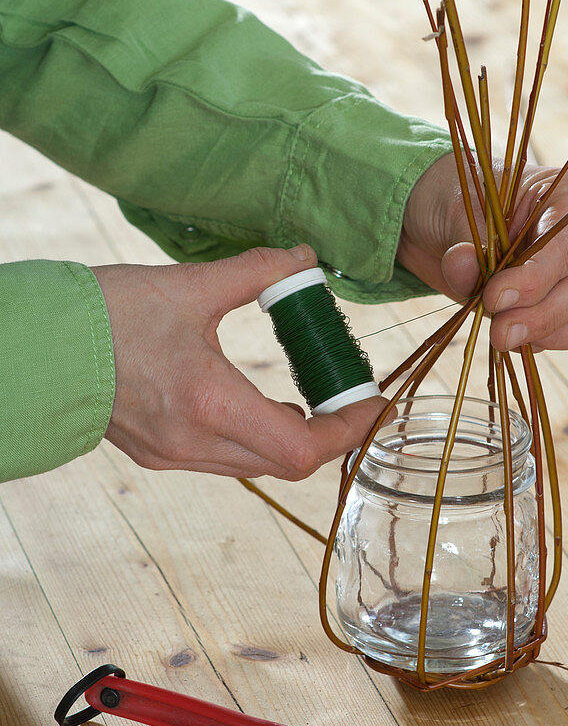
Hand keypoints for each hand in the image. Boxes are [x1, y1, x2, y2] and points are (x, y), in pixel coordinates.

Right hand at [92, 245, 384, 479]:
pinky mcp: (158, 455)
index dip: (348, 431)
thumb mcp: (188, 286)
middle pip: (288, 465)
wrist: (37, 347)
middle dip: (327, 434)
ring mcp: (174, 456)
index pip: (303, 448)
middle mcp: (195, 443)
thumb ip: (256, 271)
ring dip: (289, 438)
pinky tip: (253, 403)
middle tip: (345, 396)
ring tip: (305, 397)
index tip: (372, 403)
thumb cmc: (106, 315)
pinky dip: (253, 438)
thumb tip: (304, 259)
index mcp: (209, 404)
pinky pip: (225, 460)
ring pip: (257, 466)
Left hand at [398, 153, 567, 350]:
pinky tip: (511, 334)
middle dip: (541, 317)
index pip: (566, 245)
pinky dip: (545, 342)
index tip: (494, 297)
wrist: (445, 227)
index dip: (534, 279)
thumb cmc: (459, 204)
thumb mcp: (455, 211)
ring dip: (544, 333)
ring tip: (499, 332)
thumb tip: (463, 262)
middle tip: (498, 332)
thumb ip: (465, 241)